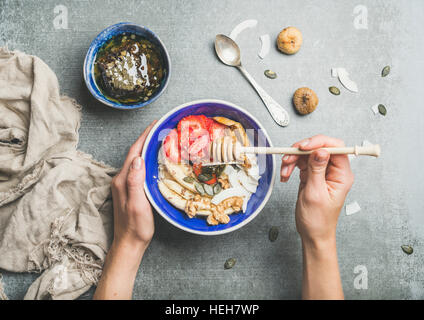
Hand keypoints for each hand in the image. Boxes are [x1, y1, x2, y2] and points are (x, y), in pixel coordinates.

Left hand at [94, 121, 156, 299]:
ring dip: (146, 147)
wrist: (129, 244)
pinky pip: (138, 169)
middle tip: (162, 129)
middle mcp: (121, 179)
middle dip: (146, 138)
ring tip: (161, 139)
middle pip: (134, 153)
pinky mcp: (129, 189)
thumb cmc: (136, 227)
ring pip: (136, 160)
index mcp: (122, 180)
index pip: (134, 152)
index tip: (155, 124)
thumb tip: (137, 159)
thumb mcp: (138, 205)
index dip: (144, 136)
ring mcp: (124, 184)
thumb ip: (135, 182)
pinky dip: (147, 159)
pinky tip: (155, 160)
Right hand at [280, 135, 352, 298]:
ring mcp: (323, 172)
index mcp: (342, 175)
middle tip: (289, 156)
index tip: (304, 146)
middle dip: (301, 151)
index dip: (319, 142)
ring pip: (307, 154)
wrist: (312, 233)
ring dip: (293, 159)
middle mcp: (334, 171)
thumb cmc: (318, 220)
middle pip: (319, 148)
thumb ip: (317, 169)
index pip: (336, 148)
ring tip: (285, 170)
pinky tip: (286, 175)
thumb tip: (321, 150)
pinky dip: (291, 167)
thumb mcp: (315, 193)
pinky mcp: (313, 175)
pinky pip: (301, 163)